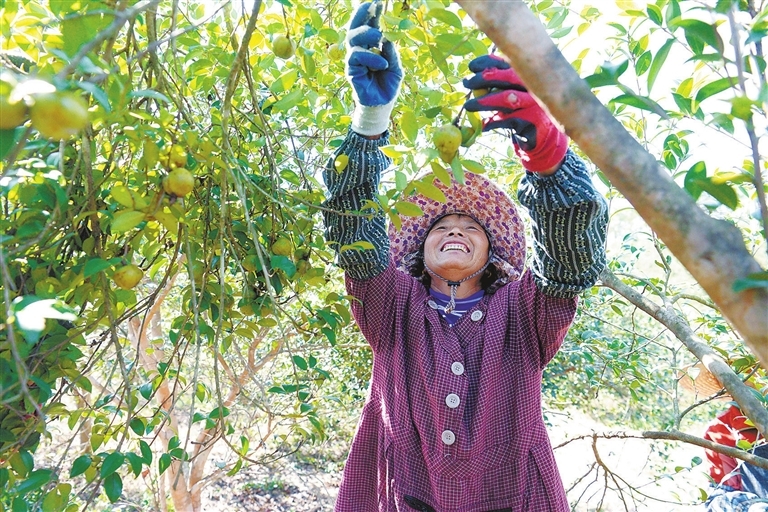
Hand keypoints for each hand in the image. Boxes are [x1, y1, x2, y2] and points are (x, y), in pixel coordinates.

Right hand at [346, 1, 401, 135]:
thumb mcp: (395, 66)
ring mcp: (354, 60)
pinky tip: (382, 63)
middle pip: (355, 27)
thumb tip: (387, 36)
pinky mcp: (351, 70)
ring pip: (353, 38)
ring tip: (379, 36)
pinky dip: (371, 57)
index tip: (378, 2)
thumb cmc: (388, 85)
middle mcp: (360, 50)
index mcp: (371, 46)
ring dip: (367, 34)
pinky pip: (356, 56)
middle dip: (362, 15)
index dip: (371, 13)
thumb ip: (391, 51)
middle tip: (373, 6)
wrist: (382, 105)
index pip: (368, 26)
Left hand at [463, 55, 566, 172]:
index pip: (507, 62)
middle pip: (508, 76)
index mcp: (525, 76)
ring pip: (507, 98)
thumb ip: (494, 88)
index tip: (471, 67)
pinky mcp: (533, 120)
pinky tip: (484, 125)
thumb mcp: (507, 98)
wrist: (540, 136)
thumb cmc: (518, 113)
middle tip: (467, 82)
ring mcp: (534, 102)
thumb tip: (469, 80)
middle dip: (484, 78)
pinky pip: (509, 119)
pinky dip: (494, 122)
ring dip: (485, 101)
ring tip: (468, 106)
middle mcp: (532, 86)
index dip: (488, 62)